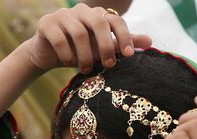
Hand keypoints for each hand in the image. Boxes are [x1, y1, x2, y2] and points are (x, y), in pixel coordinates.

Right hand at [25, 4, 151, 72]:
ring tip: (86, 70)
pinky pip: (59, 38)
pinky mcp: (46, 23)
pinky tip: (69, 63)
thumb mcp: (104, 49)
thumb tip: (150, 41)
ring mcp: (63, 15)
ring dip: (85, 55)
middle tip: (108, 66)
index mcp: (98, 15)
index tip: (130, 55)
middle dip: (106, 46)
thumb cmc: (81, 51)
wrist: (48, 55)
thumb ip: (123, 43)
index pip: (116, 20)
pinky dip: (66, 53)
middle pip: (99, 23)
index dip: (125, 36)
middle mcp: (82, 11)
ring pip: (79, 33)